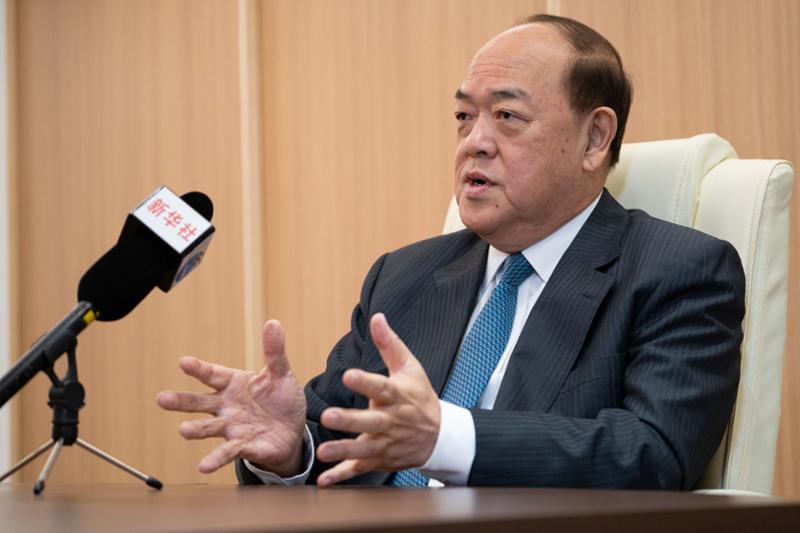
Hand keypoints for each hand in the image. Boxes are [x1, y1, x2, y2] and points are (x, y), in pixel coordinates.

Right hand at [156, 320, 306, 476]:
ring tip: (183, 431)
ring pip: (209, 428)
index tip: (184, 362)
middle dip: (181, 401)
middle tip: (161, 399)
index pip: (213, 374)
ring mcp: (232, 427)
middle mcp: (226, 406)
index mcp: (233, 384)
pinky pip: (229, 452)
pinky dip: (216, 459)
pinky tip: (204, 465)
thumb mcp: (281, 373)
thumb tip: (273, 323)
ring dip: (196, 430)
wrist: (293, 430)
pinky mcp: (244, 446)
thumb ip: (274, 352)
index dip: (199, 369)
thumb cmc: (281, 399)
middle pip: (200, 403)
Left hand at [315, 313, 439, 485]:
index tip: (348, 374)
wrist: (440, 435)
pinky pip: (360, 469)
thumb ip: (389, 344)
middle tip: (328, 417)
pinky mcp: (380, 460)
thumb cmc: (419, 396)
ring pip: (363, 449)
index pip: (381, 387)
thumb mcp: (410, 367)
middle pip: (370, 421)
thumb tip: (376, 317)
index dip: (365, 382)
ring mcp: (386, 443)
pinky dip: (343, 476)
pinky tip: (325, 481)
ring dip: (343, 451)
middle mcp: (391, 421)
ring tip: (323, 452)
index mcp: (397, 395)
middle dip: (349, 420)